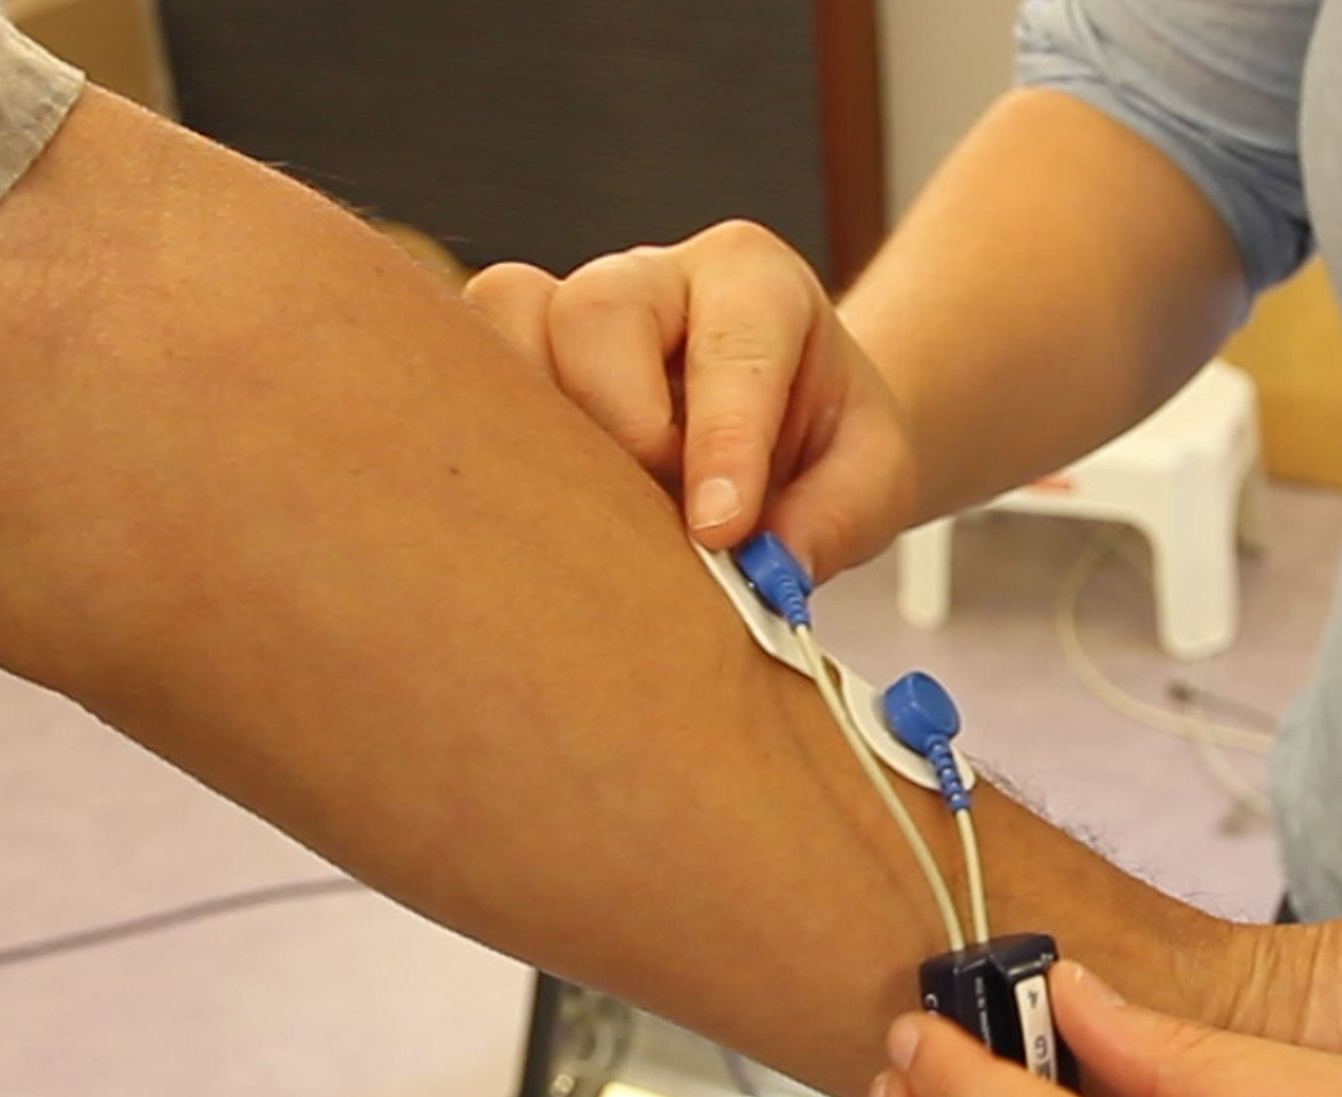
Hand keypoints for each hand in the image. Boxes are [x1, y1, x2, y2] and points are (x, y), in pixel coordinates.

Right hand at [462, 221, 920, 579]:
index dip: (723, 440)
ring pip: (507, 320)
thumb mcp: (874, 477)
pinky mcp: (514, 356)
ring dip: (538, 428)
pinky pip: (466, 369)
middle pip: (595, 312)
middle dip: (622, 428)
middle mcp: (651, 278)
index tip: (722, 529)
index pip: (732, 345)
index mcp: (754, 281)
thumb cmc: (824, 440)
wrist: (790, 426)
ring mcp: (568, 309)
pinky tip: (539, 510)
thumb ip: (838, 518)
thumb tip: (768, 573)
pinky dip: (492, 439)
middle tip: (662, 517)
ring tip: (594, 509)